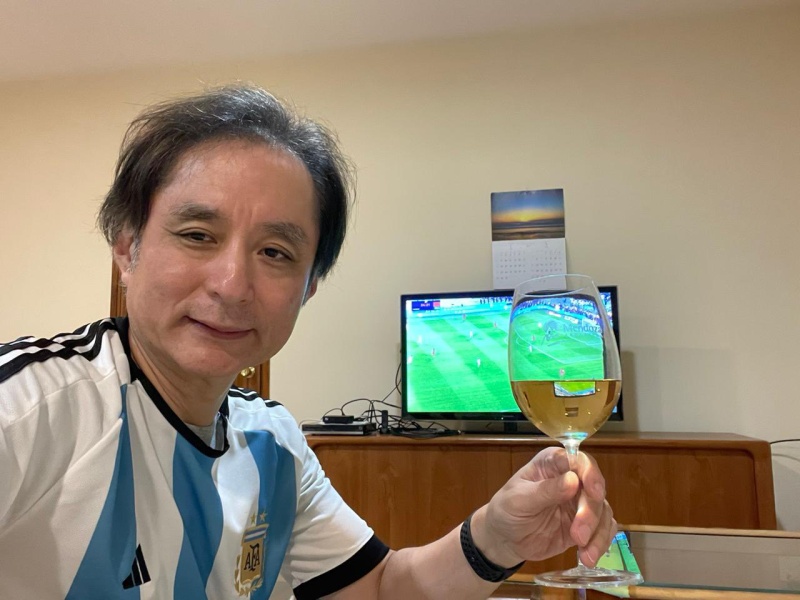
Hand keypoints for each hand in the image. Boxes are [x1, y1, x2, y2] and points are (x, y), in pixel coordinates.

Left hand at [471, 446, 615, 567]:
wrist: (505, 539)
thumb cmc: (507, 510)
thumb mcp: (519, 500)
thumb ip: (545, 491)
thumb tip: (572, 480)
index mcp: (552, 464)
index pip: (578, 460)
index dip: (589, 473)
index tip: (594, 491)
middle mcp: (570, 479)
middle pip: (594, 488)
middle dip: (590, 513)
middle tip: (578, 535)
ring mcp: (579, 502)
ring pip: (603, 510)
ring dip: (598, 532)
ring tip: (585, 554)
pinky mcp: (586, 524)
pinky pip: (603, 530)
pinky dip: (600, 543)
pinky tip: (588, 557)